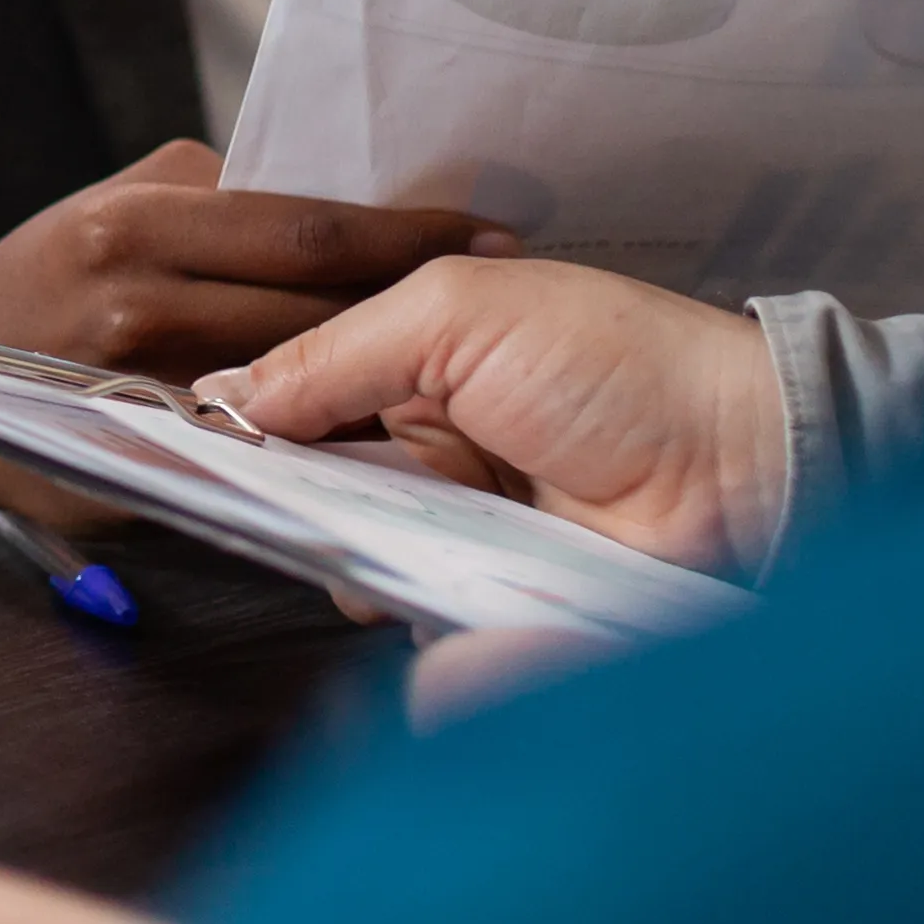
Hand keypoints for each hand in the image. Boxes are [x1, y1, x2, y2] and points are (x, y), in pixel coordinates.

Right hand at [0, 146, 497, 501]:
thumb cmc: (44, 274)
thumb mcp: (119, 205)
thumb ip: (217, 199)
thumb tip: (345, 194)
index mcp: (137, 224)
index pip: (310, 225)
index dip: (412, 235)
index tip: (499, 234)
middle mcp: (137, 301)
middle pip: (318, 304)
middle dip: (422, 300)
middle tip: (517, 294)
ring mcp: (137, 388)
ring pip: (304, 379)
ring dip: (391, 373)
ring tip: (475, 363)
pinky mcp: (139, 460)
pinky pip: (260, 450)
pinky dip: (331, 439)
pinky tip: (389, 432)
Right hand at [203, 256, 787, 577]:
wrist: (747, 463)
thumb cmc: (616, 362)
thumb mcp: (456, 313)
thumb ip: (331, 352)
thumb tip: (222, 398)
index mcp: (415, 357)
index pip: (297, 386)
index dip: (238, 414)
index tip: (176, 437)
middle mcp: (428, 443)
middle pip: (311, 477)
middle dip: (274, 491)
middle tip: (248, 497)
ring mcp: (459, 523)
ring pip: (351, 551)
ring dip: (333, 551)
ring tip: (335, 544)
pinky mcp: (491, 596)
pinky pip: (414, 610)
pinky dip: (392, 604)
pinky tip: (381, 592)